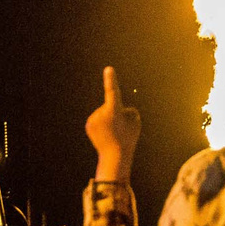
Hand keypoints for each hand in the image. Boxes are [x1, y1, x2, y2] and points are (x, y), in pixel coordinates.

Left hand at [87, 66, 139, 183]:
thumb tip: (118, 107)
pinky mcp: (88, 124)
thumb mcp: (136, 120)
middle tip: (120, 129)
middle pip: (112, 105)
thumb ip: (129, 109)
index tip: (108, 69)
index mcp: (114, 111)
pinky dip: (103, 124)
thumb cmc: (128, 138)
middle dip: (117, 113)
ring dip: (110, 119)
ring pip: (105, 112)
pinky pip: (99, 118)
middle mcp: (101, 113)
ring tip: (113, 132)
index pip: (113, 92)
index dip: (111, 79)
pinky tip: (106, 134)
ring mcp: (93, 118)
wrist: (114, 156)